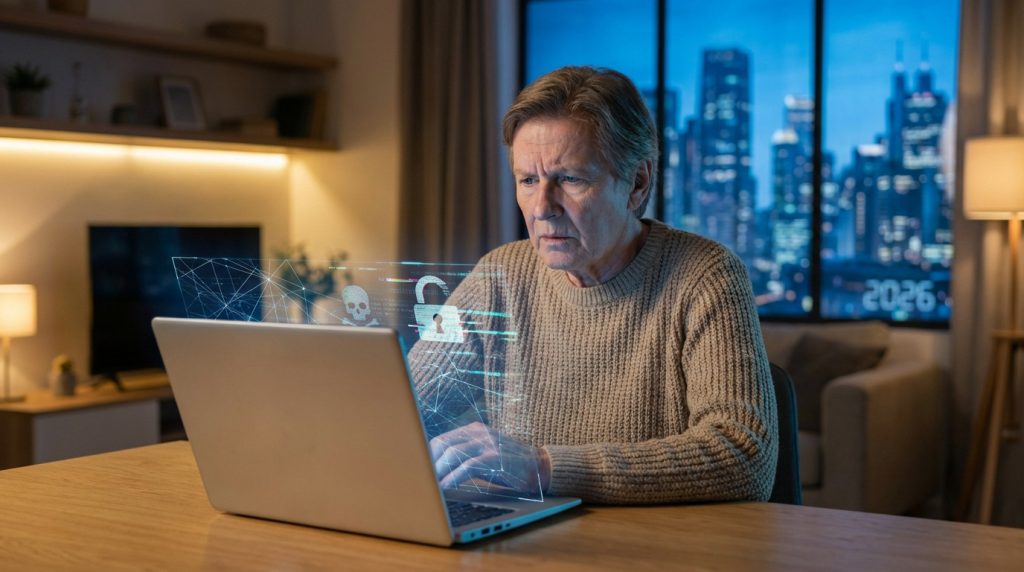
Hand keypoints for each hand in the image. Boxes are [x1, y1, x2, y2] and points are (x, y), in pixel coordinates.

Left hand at [429, 422, 550, 494]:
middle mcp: (479, 433)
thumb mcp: (485, 453)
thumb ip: (465, 454)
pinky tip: (446, 488)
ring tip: (430, 487)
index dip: (427, 456)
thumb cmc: (508, 465)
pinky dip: (453, 478)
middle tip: (421, 481)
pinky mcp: (496, 457)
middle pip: (443, 444)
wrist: (539, 467)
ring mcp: (488, 443)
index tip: (418, 471)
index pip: (442, 439)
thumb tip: (437, 468)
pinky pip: (467, 466)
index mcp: (474, 430)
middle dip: (429, 464)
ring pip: (452, 454)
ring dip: (438, 472)